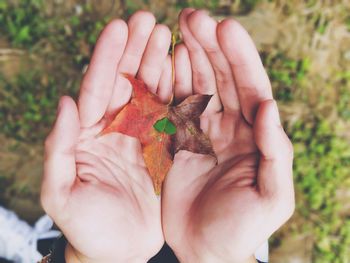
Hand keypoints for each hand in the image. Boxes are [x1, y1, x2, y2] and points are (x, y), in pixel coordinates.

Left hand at [41, 11, 172, 262]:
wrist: (117, 249)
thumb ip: (58, 148)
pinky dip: (178, 91)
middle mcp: (116, 128)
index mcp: (89, 134)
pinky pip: (171, 113)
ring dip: (158, 62)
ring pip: (150, 91)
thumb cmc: (86, 225)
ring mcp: (141, 135)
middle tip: (149, 20)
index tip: (120, 27)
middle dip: (136, 49)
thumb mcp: (61, 191)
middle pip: (125, 80)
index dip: (107, 56)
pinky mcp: (162, 148)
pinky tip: (185, 70)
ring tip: (169, 35)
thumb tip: (65, 101)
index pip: (97, 87)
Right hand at [162, 9, 294, 262]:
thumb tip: (270, 107)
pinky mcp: (178, 141)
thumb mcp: (272, 197)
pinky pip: (174, 106)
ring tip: (177, 30)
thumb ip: (277, 153)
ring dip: (189, 57)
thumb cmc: (242, 228)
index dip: (239, 57)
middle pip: (222, 78)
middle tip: (192, 17)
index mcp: (255, 137)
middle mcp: (230, 128)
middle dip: (209, 46)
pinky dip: (170, 84)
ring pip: (197, 86)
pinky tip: (165, 63)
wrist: (207, 249)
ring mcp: (202, 132)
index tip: (224, 28)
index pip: (250, 87)